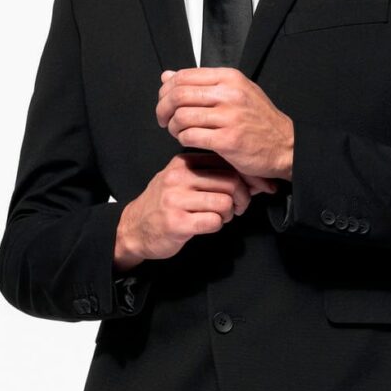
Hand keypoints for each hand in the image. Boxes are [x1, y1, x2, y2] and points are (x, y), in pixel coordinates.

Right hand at [115, 153, 260, 266]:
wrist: (134, 229)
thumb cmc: (164, 205)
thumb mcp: (183, 181)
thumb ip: (213, 176)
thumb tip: (254, 179)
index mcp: (183, 162)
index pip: (225, 162)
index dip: (247, 177)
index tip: (256, 188)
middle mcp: (179, 177)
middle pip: (230, 181)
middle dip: (242, 198)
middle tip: (238, 208)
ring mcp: (176, 200)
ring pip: (224, 202)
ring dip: (229, 214)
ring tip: (220, 217)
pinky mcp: (177, 222)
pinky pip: (213, 221)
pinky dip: (217, 225)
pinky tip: (208, 225)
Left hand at [157, 67, 294, 180]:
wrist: (285, 145)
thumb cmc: (259, 120)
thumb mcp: (235, 92)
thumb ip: (201, 83)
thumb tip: (167, 76)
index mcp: (229, 78)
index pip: (184, 76)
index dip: (167, 89)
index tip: (164, 100)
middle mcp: (229, 94)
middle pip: (178, 95)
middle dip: (163, 109)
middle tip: (163, 119)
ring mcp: (229, 117)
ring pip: (182, 117)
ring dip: (173, 127)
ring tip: (178, 131)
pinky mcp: (227, 140)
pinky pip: (191, 136)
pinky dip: (183, 139)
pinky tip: (189, 140)